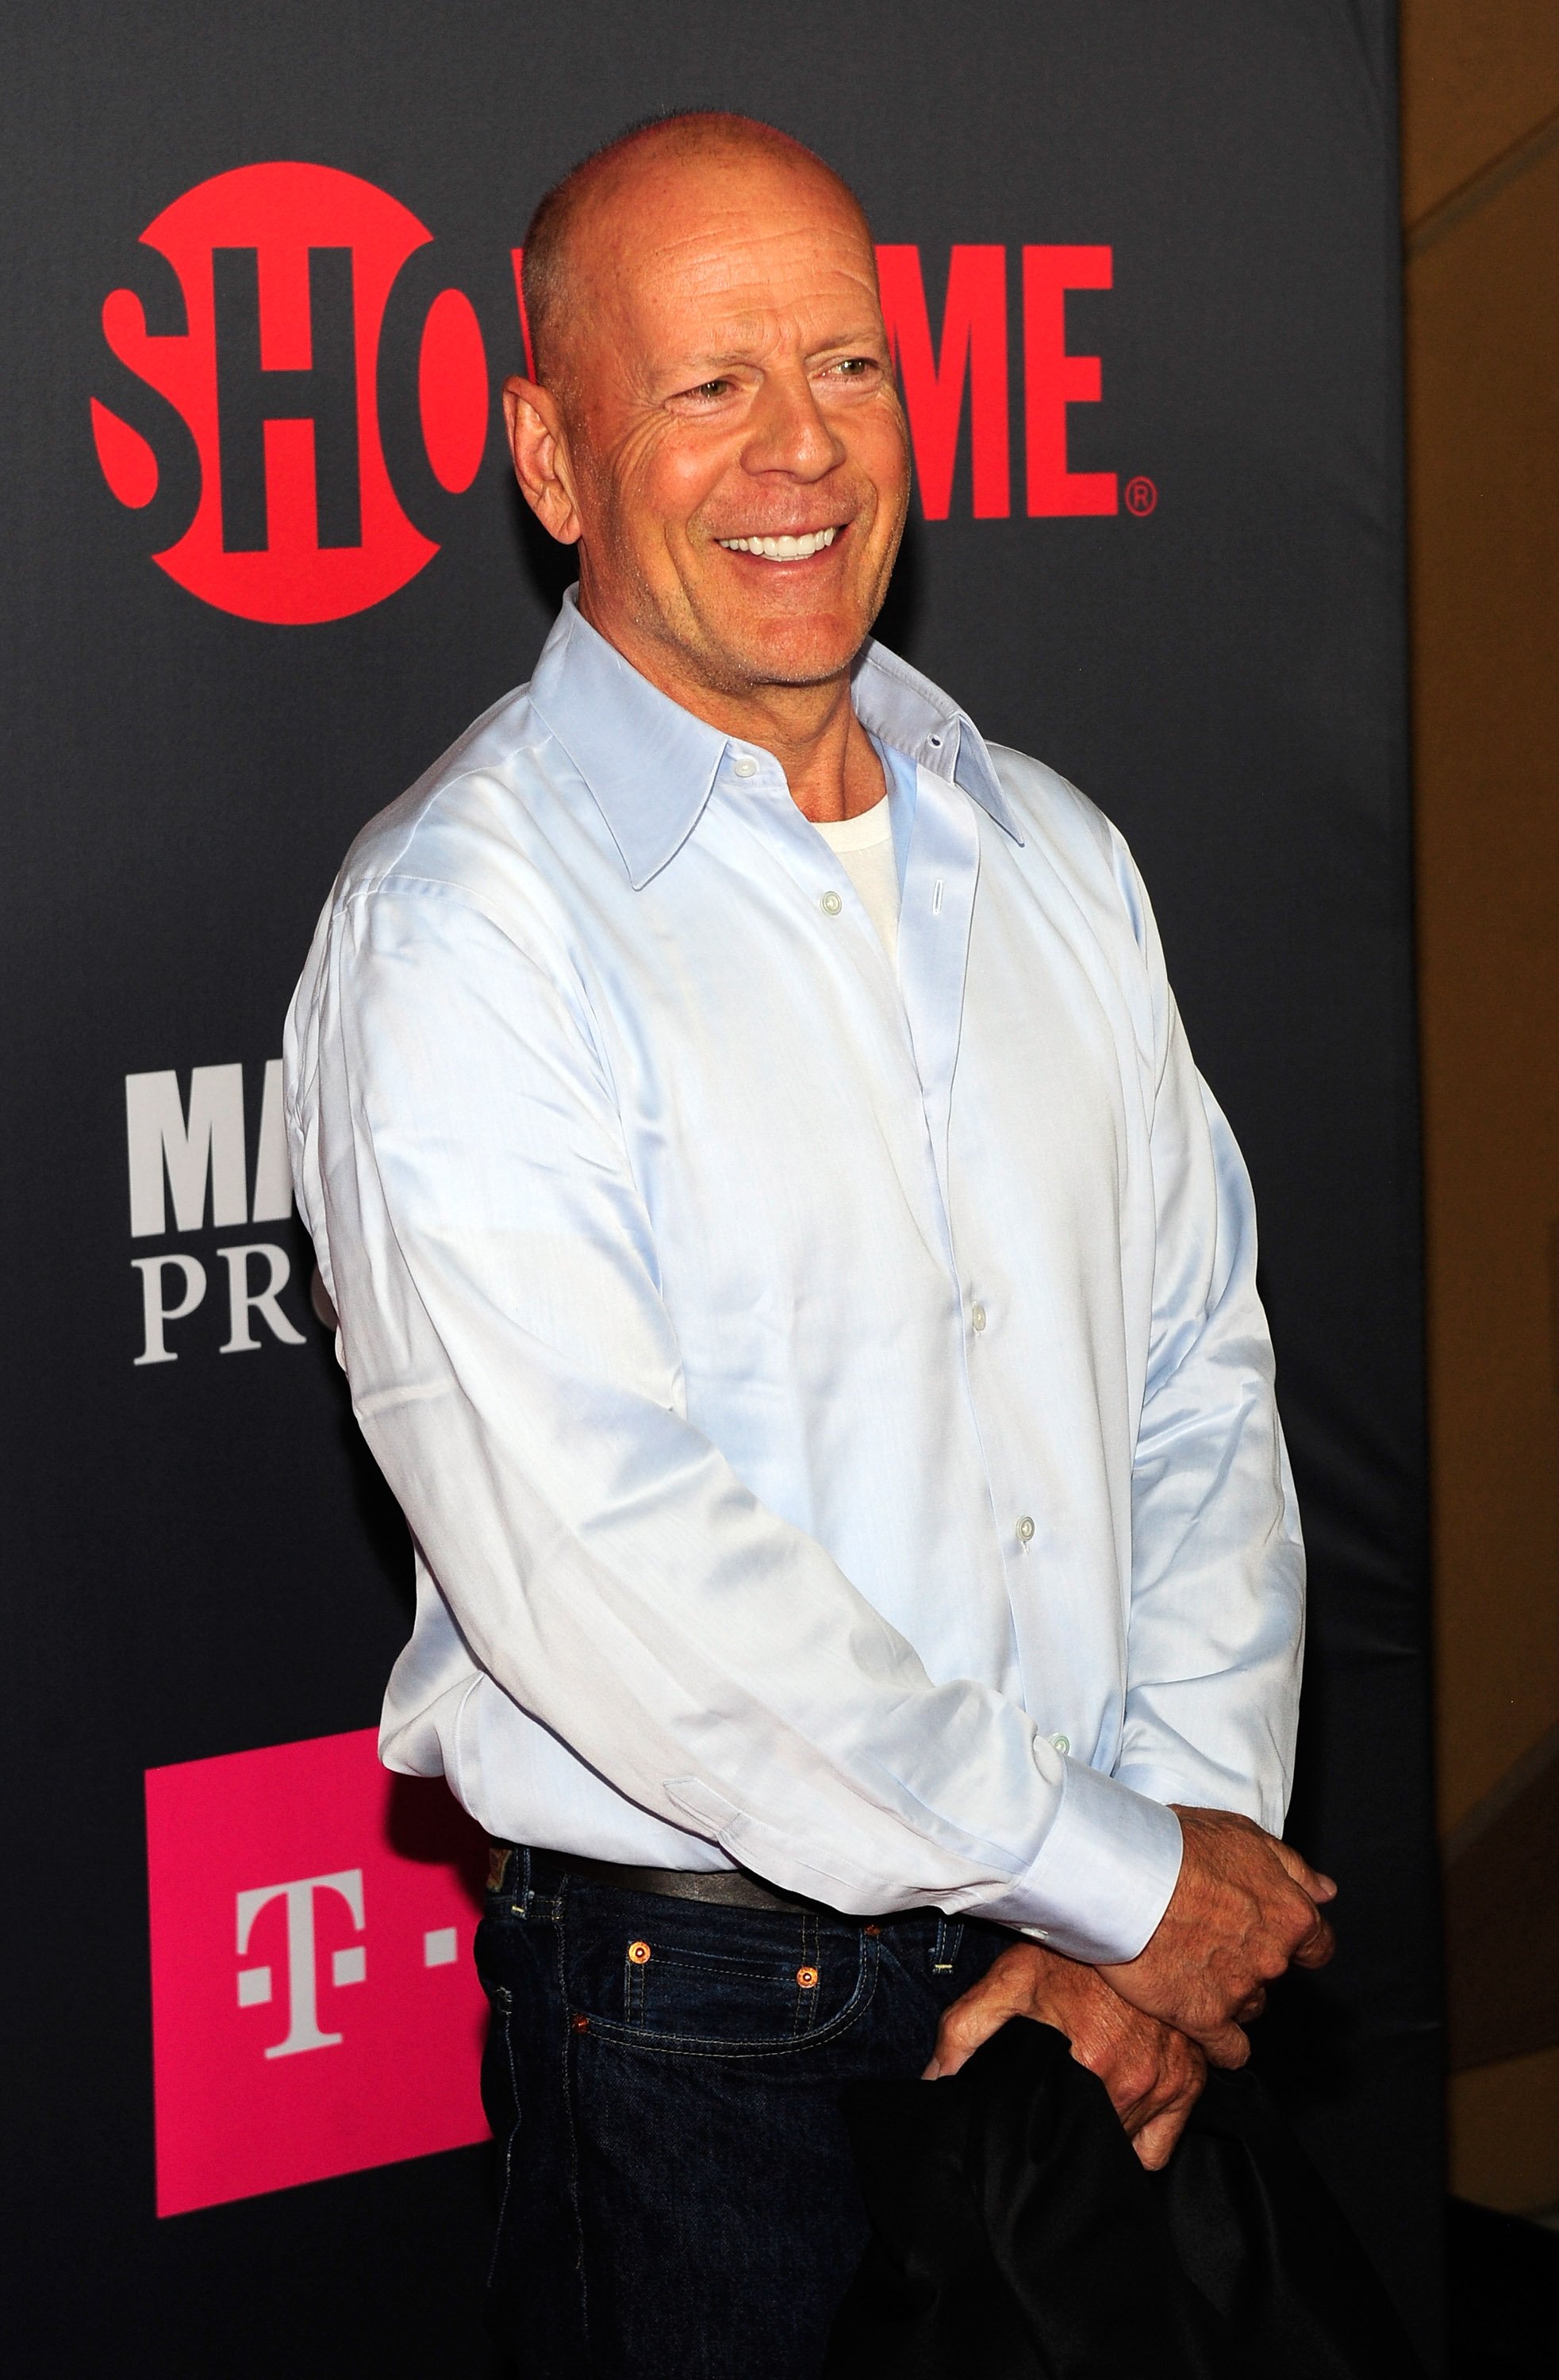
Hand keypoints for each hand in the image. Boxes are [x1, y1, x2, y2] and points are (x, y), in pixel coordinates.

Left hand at [923, 1941, 1207, 2169]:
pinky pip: (1161, 2144)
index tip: (1032, 2118)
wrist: (1131, 1916)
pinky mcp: (1190, 2080)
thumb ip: (964, 2032)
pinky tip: (1118, 2105)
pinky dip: (1142, 2132)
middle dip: (1070, 2128)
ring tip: (1083, 2094)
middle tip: (1055, 2100)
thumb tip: (933, 2082)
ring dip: (1104, 2128)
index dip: (1041, 2132)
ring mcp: (1168, 2082)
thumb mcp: (1008, 1979)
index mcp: (1091, 2063)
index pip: (1059, 2136)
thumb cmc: (1069, 1951)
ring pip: (1126, 2144)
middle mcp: (1135, 2080)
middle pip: (1093, 2140)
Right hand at [1098, 1807, 1336, 2068]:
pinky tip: (1201, 2026)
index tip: (1273, 1936)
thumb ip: (1292, 1868)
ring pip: (1249, 2007)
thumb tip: (1326, 1892)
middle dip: (1249, 1959)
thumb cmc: (1178, 1847)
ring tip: (1189, 1969)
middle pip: (1274, 1974)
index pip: (1318, 1945)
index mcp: (1290, 1913)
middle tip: (1209, 1936)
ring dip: (1228, 1994)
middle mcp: (1273, 1957)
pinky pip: (1229, 2050)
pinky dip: (1220, 2045)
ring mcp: (1240, 1991)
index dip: (1297, 1942)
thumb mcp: (1244, 1835)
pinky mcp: (1205, 2018)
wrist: (1126, 1876)